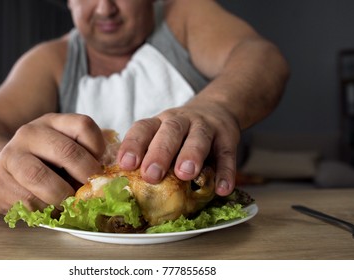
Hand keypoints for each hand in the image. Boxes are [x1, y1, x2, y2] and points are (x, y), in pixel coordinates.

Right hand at [0, 113, 105, 213]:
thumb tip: (112, 174)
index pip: (83, 125)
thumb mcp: (64, 149)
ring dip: (62, 195)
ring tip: (71, 203)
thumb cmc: (44, 163)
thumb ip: (87, 155)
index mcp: (52, 122)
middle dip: (85, 174)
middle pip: (66, 150)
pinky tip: (51, 209)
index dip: (98, 148)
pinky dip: (44, 209)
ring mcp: (10, 156)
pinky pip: (26, 199)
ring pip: (40, 176)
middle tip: (93, 190)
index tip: (102, 166)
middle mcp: (30, 133)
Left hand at [117, 103, 239, 196]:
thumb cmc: (181, 134)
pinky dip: (226, 172)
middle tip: (151, 175)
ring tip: (185, 174)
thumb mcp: (163, 135)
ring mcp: (206, 127)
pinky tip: (222, 189)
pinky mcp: (228, 138)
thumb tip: (129, 188)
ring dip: (191, 155)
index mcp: (160, 122)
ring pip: (199, 137)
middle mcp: (181, 121)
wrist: (218, 108)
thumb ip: (151, 155)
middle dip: (160, 153)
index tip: (126, 164)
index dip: (134, 144)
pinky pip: (227, 154)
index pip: (144, 128)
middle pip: (170, 132)